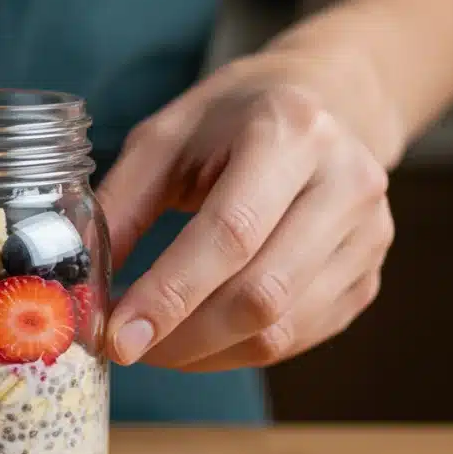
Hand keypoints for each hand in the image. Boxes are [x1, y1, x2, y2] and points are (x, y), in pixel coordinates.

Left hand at [97, 53, 395, 371]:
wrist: (325, 100)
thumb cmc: (232, 118)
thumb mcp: (165, 137)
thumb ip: (120, 205)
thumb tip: (83, 284)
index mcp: (291, 132)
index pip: (230, 234)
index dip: (170, 294)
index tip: (119, 337)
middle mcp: (346, 184)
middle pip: (262, 293)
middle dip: (182, 337)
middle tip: (125, 347)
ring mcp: (368, 236)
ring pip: (282, 330)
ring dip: (205, 353)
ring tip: (154, 344)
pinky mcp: (368, 277)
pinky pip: (299, 339)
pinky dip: (237, 352)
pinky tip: (198, 338)